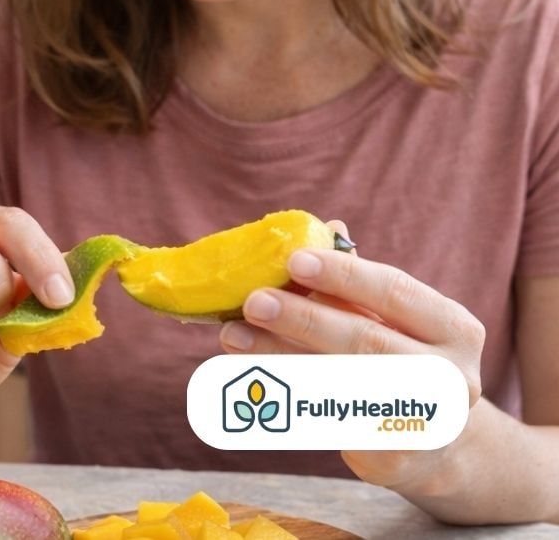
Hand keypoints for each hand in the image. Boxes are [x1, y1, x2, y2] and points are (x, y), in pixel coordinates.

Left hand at [218, 221, 486, 488]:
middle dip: (303, 318)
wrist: (432, 445)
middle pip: (367, 341)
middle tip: (252, 301)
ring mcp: (427, 423)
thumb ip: (356, 281)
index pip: (397, 292)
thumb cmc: (400, 362)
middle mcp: (450, 376)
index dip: (344, 274)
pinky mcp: (393, 458)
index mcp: (454, 329)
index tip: (292, 259)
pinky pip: (327, 422)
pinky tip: (245, 377)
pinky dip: (283, 397)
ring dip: (278, 357)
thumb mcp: (390, 319)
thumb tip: (327, 228)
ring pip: (340, 383)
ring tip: (232, 335)